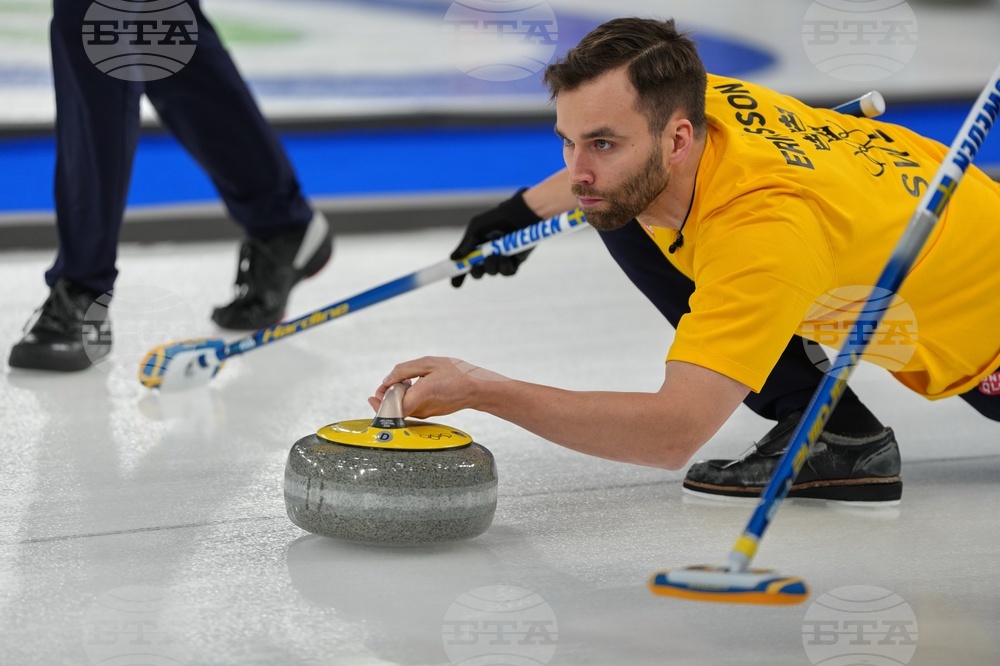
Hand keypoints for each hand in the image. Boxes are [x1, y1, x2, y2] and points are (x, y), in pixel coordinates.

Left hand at [368, 357, 508, 417]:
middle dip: (385, 398)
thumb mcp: (429, 363)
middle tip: (385, 386)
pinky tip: (412, 386)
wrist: (476, 389)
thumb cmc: (457, 374)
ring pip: (402, 410)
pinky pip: (411, 409)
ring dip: (396, 397)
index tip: (376, 393)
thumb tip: (387, 380)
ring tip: (402, 383)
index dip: (380, 403)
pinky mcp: (428, 414)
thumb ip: (404, 370)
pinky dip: (406, 399)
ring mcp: (425, 413)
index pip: (392, 409)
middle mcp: (421, 408)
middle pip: (394, 411)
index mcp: (420, 394)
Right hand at [450, 188, 541, 287]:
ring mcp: (503, 258)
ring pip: (493, 272)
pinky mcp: (517, 260)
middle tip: (476, 267)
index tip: (455, 284)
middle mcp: (489, 254)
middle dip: (476, 273)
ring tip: (494, 255)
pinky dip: (505, 267)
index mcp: (477, 246)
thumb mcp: (476, 229)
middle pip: (479, 272)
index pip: (466, 263)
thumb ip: (465, 245)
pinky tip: (506, 257)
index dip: (460, 275)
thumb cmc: (497, 218)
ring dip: (491, 267)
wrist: (519, 215)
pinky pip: (508, 272)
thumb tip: (453, 259)